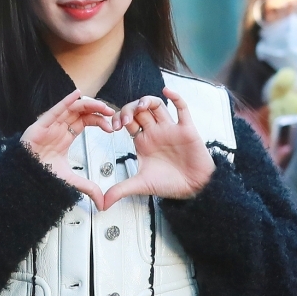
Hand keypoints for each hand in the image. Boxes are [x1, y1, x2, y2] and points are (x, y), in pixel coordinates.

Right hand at [21, 89, 113, 210]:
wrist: (25, 177)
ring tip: (102, 106)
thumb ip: (88, 188)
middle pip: (81, 111)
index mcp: (66, 136)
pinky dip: (67, 100)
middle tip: (112, 113)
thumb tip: (102, 202)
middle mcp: (59, 127)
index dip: (99, 121)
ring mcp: (50, 124)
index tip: (111, 127)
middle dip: (98, 110)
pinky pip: (56, 109)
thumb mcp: (71, 180)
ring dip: (88, 104)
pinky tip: (77, 94)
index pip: (85, 121)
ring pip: (72, 107)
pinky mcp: (41, 124)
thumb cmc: (42, 174)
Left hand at [104, 87, 214, 209]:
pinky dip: (176, 97)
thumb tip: (101, 203)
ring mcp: (170, 128)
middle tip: (123, 119)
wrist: (194, 189)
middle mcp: (155, 132)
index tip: (112, 126)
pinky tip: (167, 92)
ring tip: (141, 105)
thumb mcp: (140, 186)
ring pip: (157, 105)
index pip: (127, 121)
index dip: (117, 118)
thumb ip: (120, 190)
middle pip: (139, 110)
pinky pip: (182, 108)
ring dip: (148, 101)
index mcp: (142, 141)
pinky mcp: (186, 129)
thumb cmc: (169, 184)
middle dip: (129, 109)